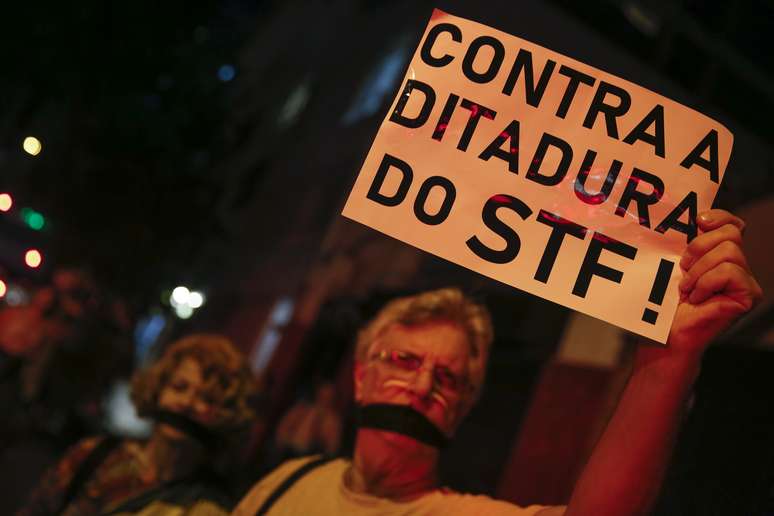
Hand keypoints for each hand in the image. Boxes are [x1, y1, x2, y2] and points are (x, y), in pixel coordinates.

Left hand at [668, 209, 761, 352]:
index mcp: (721, 255)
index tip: (698, 221)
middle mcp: (738, 266)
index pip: (732, 224)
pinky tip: (696, 298)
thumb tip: (694, 218)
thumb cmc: (665, 303)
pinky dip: (706, 283)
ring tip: (687, 288)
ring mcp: (746, 281)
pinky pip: (729, 272)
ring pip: (729, 252)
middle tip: (683, 268)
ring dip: (700, 269)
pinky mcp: (749, 295)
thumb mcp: (673, 265)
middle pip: (731, 233)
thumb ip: (686, 243)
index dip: (718, 217)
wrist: (666, 335)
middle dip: (700, 246)